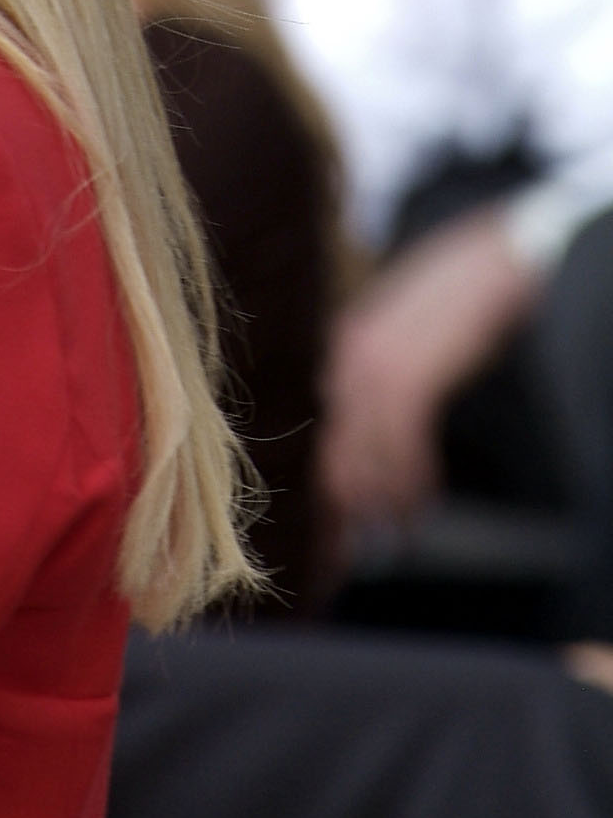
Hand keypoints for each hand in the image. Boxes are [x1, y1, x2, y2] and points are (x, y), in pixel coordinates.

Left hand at [319, 210, 539, 529]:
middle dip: (341, 509)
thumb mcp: (404, 333)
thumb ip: (381, 375)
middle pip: (333, 452)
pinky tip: (419, 507)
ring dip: (381, 505)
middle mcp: (348, 360)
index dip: (327, 486)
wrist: (495, 260)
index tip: (329, 532)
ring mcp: (375, 368)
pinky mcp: (410, 376)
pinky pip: (402, 447)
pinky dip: (411, 483)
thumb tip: (371, 432)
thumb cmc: (457, 297)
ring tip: (394, 538)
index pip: (323, 432)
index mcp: (344, 349)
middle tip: (346, 558)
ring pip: (366, 457)